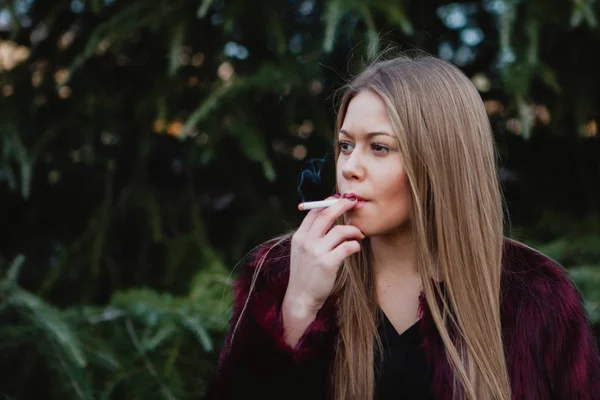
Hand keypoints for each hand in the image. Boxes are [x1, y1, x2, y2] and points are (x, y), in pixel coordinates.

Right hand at [284, 196, 364, 313]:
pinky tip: (356, 247)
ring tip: (359, 234)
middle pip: (326, 214)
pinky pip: (347, 246)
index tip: (341, 200)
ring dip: (354, 229)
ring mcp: (316, 252)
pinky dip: (355, 245)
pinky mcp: (328, 263)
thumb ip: (311, 236)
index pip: (314, 211)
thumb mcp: (301, 251)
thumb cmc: (306, 274)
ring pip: (340, 230)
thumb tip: (328, 218)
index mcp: (299, 236)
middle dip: (343, 205)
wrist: (301, 298)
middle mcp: (306, 241)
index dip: (329, 203)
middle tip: (355, 202)